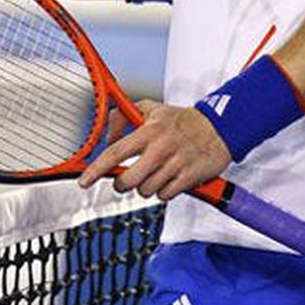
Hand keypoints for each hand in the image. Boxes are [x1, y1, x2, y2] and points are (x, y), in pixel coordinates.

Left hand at [78, 100, 231, 200]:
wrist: (220, 128)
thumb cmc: (182, 120)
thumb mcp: (151, 109)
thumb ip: (124, 116)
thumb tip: (107, 137)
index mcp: (148, 131)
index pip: (115, 153)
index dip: (96, 169)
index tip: (84, 181)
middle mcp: (160, 148)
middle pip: (128, 180)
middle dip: (123, 184)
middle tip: (126, 179)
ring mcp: (175, 164)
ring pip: (146, 190)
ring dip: (147, 186)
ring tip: (157, 172)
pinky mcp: (189, 178)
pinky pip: (165, 195)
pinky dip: (164, 191)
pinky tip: (170, 178)